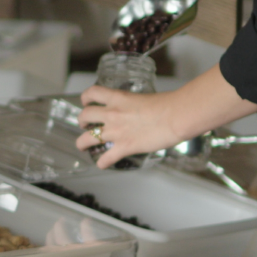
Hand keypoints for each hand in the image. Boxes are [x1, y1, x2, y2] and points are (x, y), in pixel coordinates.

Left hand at [76, 85, 190, 168]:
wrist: (175, 116)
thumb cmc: (167, 105)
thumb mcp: (144, 98)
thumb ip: (135, 105)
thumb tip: (139, 111)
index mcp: (117, 98)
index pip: (92, 93)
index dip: (86, 98)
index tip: (86, 102)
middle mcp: (112, 114)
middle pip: (84, 116)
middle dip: (81, 121)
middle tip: (84, 124)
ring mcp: (115, 131)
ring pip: (86, 138)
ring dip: (82, 143)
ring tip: (83, 145)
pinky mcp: (124, 147)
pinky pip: (105, 158)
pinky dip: (102, 163)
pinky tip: (102, 164)